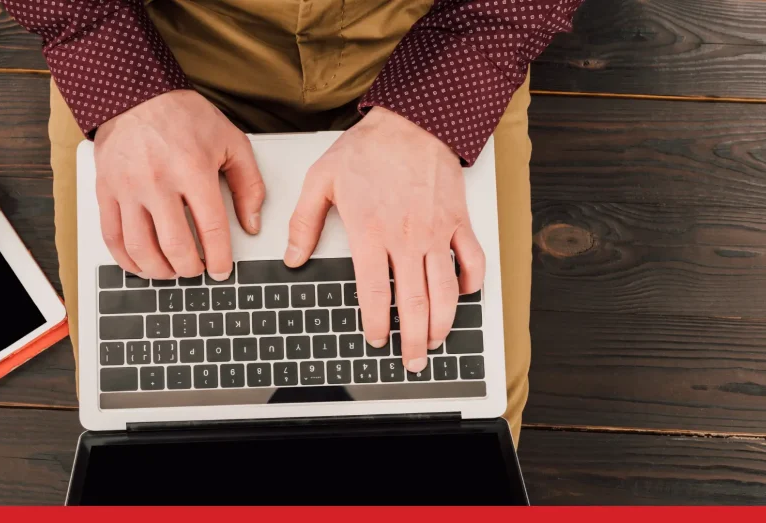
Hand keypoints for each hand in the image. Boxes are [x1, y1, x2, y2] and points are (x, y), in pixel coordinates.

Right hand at [95, 90, 264, 279]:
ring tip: (172, 271)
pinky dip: (127, 260)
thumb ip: (249, 184)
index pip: (211, 229)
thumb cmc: (184, 116)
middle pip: (175, 246)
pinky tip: (141, 265)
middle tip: (198, 270)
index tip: (223, 270)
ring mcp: (128, 188)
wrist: (136, 93)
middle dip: (191, 269)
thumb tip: (251, 223)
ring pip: (140, 248)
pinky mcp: (106, 191)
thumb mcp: (231, 141)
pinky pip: (112, 237)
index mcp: (193, 170)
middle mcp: (158, 182)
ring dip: (159, 270)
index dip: (220, 258)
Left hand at [285, 107, 484, 372]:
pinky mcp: (458, 221)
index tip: (375, 340)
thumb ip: (305, 223)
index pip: (374, 293)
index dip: (376, 323)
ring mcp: (437, 231)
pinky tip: (464, 296)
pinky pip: (472, 259)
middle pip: (414, 302)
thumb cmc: (367, 150)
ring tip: (436, 342)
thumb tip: (293, 258)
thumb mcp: (321, 180)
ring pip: (445, 290)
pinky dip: (471, 282)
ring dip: (443, 322)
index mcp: (371, 232)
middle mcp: (407, 238)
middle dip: (413, 339)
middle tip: (411, 360)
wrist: (412, 121)